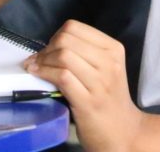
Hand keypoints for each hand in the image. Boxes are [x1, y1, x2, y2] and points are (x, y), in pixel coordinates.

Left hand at [24, 20, 143, 151]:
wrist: (123, 132)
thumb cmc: (109, 98)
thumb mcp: (105, 68)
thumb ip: (83, 53)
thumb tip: (48, 46)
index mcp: (113, 49)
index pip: (75, 27)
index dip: (56, 36)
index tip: (50, 50)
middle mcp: (109, 62)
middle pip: (66, 40)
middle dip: (47, 49)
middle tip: (40, 61)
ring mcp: (100, 82)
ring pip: (63, 56)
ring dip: (42, 61)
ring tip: (36, 68)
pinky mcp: (88, 101)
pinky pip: (61, 76)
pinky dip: (44, 73)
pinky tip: (38, 75)